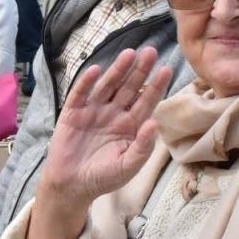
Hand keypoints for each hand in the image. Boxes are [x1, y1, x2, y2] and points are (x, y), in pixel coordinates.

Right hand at [37, 47, 171, 212]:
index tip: (166, 70)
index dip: (155, 86)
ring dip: (117, 70)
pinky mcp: (73, 113)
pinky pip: (80, 94)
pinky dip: (87, 82)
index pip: (146, 102)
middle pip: (129, 88)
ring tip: (128, 54)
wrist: (71, 186)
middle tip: (150, 52)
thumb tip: (154, 123)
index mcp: (130, 126)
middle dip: (139, 70)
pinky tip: (96, 71)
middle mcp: (114, 114)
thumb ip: (142, 147)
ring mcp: (93, 111)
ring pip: (108, 86)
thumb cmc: (103, 178)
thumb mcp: (128, 167)